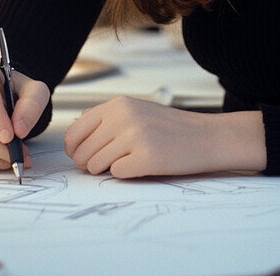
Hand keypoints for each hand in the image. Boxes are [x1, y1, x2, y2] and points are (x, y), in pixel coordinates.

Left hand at [64, 96, 265, 178]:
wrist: (205, 137)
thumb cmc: (170, 127)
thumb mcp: (137, 109)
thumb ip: (108, 117)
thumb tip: (77, 135)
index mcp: (118, 104)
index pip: (76, 130)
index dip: (74, 148)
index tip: (80, 156)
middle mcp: (123, 116)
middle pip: (83, 151)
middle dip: (88, 163)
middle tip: (103, 166)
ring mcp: (134, 136)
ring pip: (95, 164)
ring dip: (106, 170)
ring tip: (126, 163)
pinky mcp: (146, 157)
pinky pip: (117, 175)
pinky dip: (126, 174)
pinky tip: (142, 165)